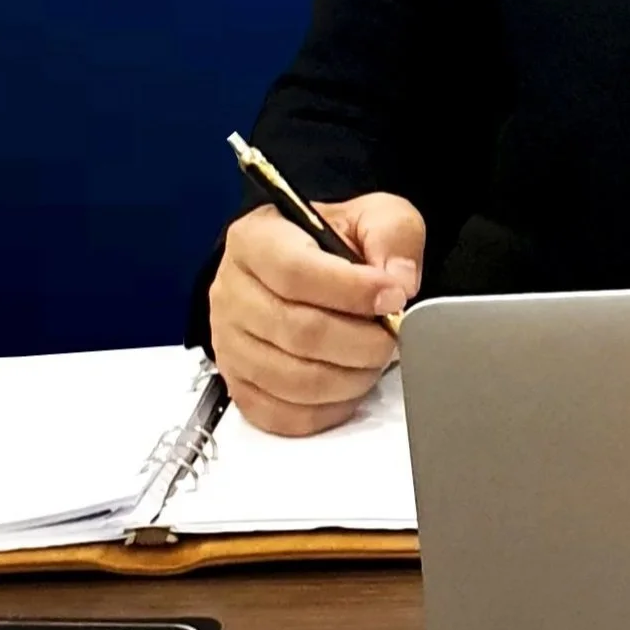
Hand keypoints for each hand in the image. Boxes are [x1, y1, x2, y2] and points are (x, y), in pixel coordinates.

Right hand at [209, 192, 424, 437]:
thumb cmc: (332, 244)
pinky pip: (282, 414)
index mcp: (256, 240)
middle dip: (360, 341)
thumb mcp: (371, 215)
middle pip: (297, 331)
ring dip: (349, 377)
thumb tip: (399, 281)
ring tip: (374, 358)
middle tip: (392, 335)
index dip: (352, 291)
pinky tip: (349, 386)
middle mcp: (231, 293)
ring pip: (292, 379)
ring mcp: (230, 344)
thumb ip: (392, 234)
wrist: (306, 270)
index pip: (295, 272)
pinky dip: (326, 409)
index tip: (393, 296)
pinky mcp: (239, 385)